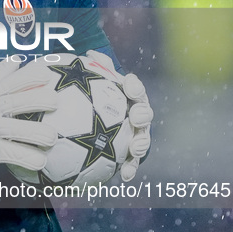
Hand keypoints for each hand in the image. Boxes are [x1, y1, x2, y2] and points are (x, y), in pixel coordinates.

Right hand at [0, 59, 58, 170]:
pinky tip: (41, 161)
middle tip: (55, 102)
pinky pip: (11, 155)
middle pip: (14, 103)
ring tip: (51, 138)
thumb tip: (18, 60)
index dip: (28, 76)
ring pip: (14, 130)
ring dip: (35, 133)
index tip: (47, 74)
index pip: (10, 81)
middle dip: (36, 101)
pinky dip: (27, 159)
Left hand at [85, 50, 152, 180]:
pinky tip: (126, 177)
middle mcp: (136, 115)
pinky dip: (132, 169)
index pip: (134, 89)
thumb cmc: (89, 101)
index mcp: (129, 98)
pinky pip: (133, 163)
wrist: (90, 122)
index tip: (129, 86)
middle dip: (143, 114)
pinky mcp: (130, 155)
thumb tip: (90, 54)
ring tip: (135, 149)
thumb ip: (92, 71)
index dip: (134, 87)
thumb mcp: (88, 86)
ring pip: (142, 139)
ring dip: (141, 145)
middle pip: (144, 113)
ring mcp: (135, 136)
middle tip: (136, 116)